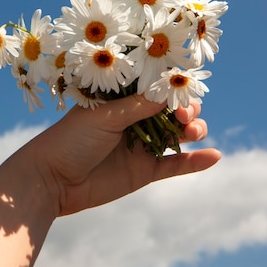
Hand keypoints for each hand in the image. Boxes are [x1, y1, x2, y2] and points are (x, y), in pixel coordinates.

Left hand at [36, 94, 220, 215]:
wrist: (51, 181)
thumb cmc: (71, 139)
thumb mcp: (105, 116)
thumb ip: (138, 105)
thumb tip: (171, 89)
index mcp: (121, 99)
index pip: (154, 87)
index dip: (172, 86)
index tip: (187, 85)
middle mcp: (134, 119)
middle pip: (171, 110)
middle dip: (185, 108)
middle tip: (186, 114)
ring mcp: (142, 145)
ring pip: (177, 135)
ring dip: (193, 130)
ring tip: (193, 131)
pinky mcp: (145, 171)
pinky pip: (176, 165)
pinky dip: (195, 161)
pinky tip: (214, 156)